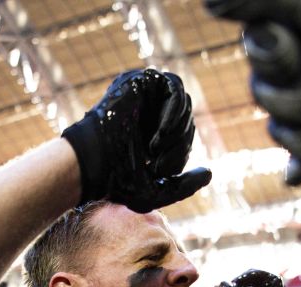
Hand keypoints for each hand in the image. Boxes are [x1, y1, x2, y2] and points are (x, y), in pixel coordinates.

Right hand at [62, 68, 211, 211]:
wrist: (92, 164)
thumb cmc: (117, 180)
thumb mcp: (156, 191)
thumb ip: (184, 185)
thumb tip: (209, 174)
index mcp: (152, 130)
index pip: (184, 134)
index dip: (180, 153)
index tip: (161, 171)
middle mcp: (149, 109)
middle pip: (186, 119)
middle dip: (179, 145)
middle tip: (159, 164)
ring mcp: (145, 93)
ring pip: (183, 103)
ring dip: (176, 131)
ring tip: (156, 150)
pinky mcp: (140, 80)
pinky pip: (174, 89)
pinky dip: (173, 114)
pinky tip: (160, 136)